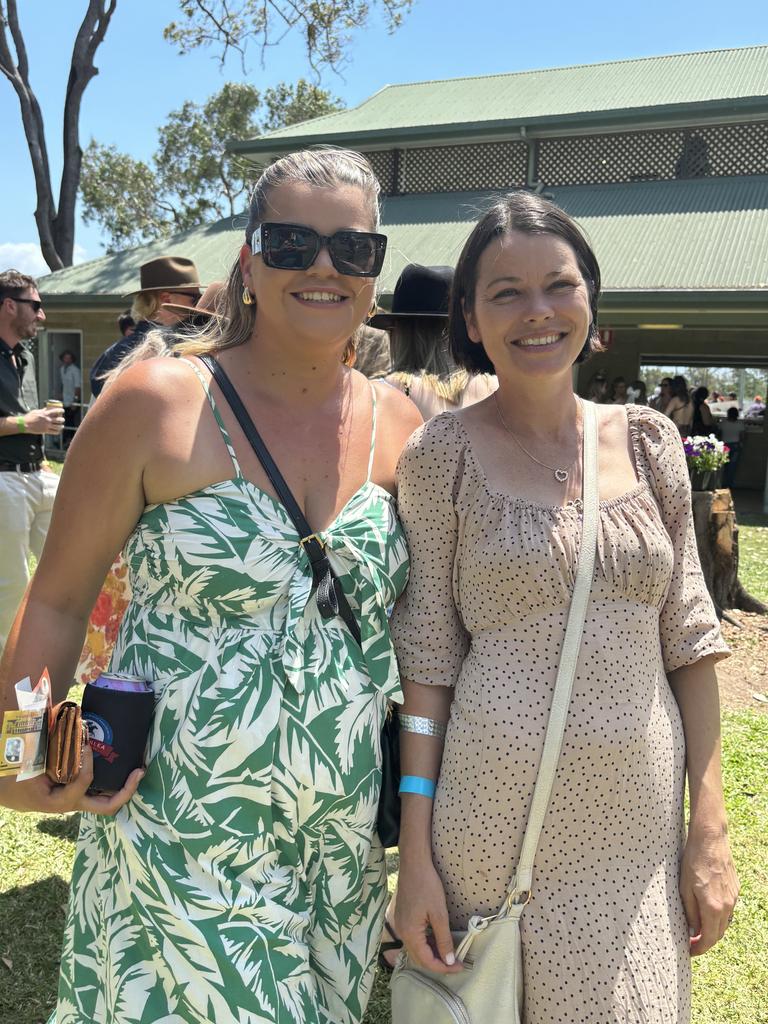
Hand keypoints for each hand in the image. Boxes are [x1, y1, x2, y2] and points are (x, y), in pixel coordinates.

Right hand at [0, 745, 143, 815]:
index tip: (85, 744)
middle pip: (106, 806)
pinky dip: (109, 778)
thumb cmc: (12, 774)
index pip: (83, 782)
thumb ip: (44, 736)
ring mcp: (73, 800)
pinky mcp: (74, 793)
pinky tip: (117, 760)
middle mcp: (69, 803)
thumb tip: (70, 709)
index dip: (88, 762)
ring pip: (104, 800)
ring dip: (122, 786)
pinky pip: (96, 790)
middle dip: (126, 789)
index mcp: (55, 800)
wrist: (2, 788)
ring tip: (136, 766)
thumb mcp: (25, 757)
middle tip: (139, 770)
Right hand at [24, 407, 64, 434]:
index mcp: (45, 414)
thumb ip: (43, 410)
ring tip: (61, 426)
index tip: (62, 411)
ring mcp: (47, 426)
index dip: (61, 411)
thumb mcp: (36, 411)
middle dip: (62, 419)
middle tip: (62, 419)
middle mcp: (47, 420)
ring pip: (58, 427)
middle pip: (59, 420)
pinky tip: (58, 431)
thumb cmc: (30, 417)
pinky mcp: (45, 431)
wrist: (25, 424)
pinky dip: (58, 432)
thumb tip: (48, 408)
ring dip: (61, 426)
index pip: (56, 411)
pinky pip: (54, 432)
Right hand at [395, 858, 461, 974]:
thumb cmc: (427, 885)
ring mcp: (400, 925)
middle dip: (437, 963)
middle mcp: (401, 932)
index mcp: (409, 933)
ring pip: (416, 949)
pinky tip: (437, 940)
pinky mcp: (402, 918)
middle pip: (418, 958)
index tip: (459, 966)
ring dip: (431, 953)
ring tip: (449, 953)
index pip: (426, 961)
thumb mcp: (439, 913)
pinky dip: (425, 943)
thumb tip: (449, 961)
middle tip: (455, 963)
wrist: (414, 863)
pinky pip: (413, 939)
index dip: (443, 967)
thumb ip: (443, 939)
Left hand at [680, 825, 738, 955]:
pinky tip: (706, 911)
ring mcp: (733, 897)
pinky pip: (727, 909)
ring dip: (712, 929)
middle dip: (705, 941)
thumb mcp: (684, 888)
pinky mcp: (735, 889)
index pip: (709, 938)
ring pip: (724, 922)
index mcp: (713, 907)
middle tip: (691, 942)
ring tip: (696, 928)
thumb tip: (693, 931)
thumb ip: (690, 913)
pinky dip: (717, 916)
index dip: (699, 948)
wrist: (710, 839)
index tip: (689, 951)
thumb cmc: (693, 861)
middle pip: (718, 933)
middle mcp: (727, 905)